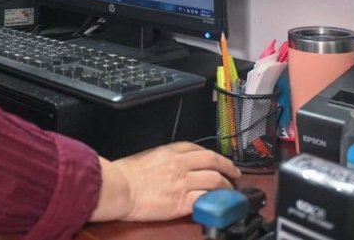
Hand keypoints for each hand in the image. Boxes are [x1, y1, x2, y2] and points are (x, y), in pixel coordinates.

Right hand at [91, 142, 240, 222]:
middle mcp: (180, 164)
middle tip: (235, 173)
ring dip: (227, 186)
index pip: (198, 149)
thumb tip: (172, 167)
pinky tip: (220, 205)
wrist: (118, 187)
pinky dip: (216, 202)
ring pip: (215, 180)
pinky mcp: (182, 201)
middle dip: (228, 166)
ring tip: (231, 192)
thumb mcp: (146, 157)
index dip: (212, 155)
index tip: (218, 160)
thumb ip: (163, 159)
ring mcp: (183, 182)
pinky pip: (206, 199)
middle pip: (213, 160)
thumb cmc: (124, 174)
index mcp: (169, 151)